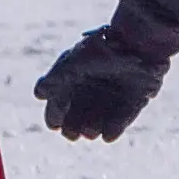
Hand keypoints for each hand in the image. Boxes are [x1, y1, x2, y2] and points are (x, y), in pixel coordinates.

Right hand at [37, 34, 155, 141]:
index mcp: (73, 79)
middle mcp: (90, 90)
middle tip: (72, 133)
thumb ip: (55, 78)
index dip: (54, 116)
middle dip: (71, 129)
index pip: (57, 104)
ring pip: (95, 124)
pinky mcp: (131, 104)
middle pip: (74, 119)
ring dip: (90, 131)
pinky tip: (108, 134)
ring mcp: (110, 99)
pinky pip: (118, 124)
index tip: (55, 124)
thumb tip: (39, 94)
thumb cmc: (102, 51)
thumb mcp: (73, 62)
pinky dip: (113, 130)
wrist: (140, 44)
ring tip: (91, 130)